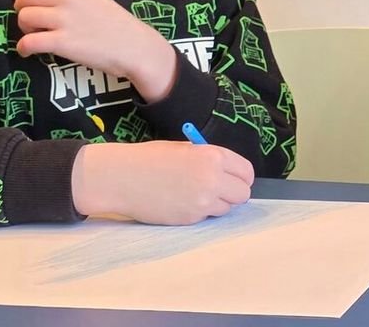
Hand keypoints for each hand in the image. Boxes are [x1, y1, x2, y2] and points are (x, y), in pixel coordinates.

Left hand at [14, 0, 176, 100]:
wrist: (135, 48)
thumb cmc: (116, 28)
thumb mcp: (98, 1)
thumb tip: (45, 7)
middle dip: (24, 9)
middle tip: (33, 21)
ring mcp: (66, 18)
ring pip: (24, 18)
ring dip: (25, 30)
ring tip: (37, 36)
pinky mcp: (62, 41)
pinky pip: (28, 42)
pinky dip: (24, 49)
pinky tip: (29, 51)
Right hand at [71, 141, 254, 223]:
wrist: (122, 177)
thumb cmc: (150, 159)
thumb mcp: (186, 149)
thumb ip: (210, 160)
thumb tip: (229, 173)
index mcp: (214, 156)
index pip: (246, 172)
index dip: (241, 177)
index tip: (235, 179)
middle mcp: (213, 179)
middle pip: (242, 194)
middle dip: (233, 193)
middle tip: (219, 191)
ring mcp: (203, 201)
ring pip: (227, 208)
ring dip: (216, 204)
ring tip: (194, 194)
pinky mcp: (191, 218)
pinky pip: (206, 217)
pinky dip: (199, 212)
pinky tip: (181, 202)